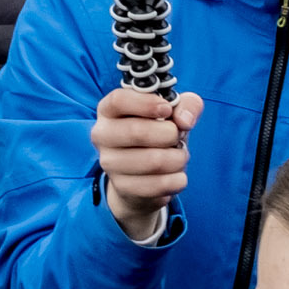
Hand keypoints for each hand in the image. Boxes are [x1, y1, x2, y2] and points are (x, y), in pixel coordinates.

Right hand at [96, 86, 203, 236]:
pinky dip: (177, 179)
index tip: (167, 109)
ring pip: (153, 161)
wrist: (144, 175)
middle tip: (178, 136)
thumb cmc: (157, 133)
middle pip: (137, 131)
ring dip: (178, 158)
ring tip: (179, 156)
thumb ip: (186, 104)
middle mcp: (102, 134)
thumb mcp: (174, 112)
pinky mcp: (122, 187)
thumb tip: (185, 121)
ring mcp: (109, 163)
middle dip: (170, 134)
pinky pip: (159, 184)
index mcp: (109, 110)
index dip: (146, 103)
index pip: (119, 100)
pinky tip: (176, 175)